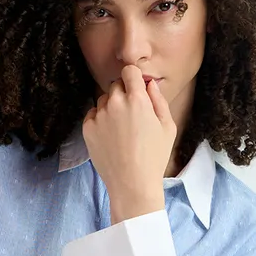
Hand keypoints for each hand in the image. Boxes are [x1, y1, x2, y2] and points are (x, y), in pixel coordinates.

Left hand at [81, 65, 176, 217]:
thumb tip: (150, 84)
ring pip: (103, 100)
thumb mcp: (167, 127)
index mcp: (138, 99)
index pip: (129, 71)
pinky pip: (92, 115)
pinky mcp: (88, 128)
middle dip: (123, 94)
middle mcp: (116, 103)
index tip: (135, 88)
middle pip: (115, 85)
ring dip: (110, 107)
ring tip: (120, 128)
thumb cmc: (154, 157)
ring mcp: (99, 115)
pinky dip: (99, 120)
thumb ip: (159, 100)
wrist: (132, 184)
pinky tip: (110, 136)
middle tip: (131, 115)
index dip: (133, 78)